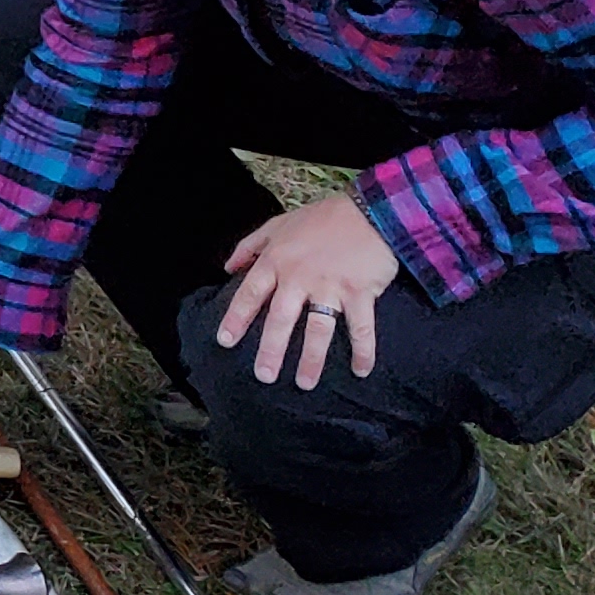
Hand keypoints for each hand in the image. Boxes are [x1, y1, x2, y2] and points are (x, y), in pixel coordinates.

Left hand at [211, 194, 397, 392]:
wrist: (368, 211)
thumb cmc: (321, 219)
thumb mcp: (278, 224)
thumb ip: (250, 245)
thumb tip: (228, 267)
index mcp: (277, 260)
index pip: (250, 293)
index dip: (236, 318)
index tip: (225, 341)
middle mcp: (299, 276)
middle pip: (280, 319)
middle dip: (270, 350)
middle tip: (263, 376)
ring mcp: (330, 286)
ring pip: (317, 329)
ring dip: (312, 359)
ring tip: (304, 383)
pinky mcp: (360, 292)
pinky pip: (360, 327)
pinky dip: (363, 350)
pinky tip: (361, 370)